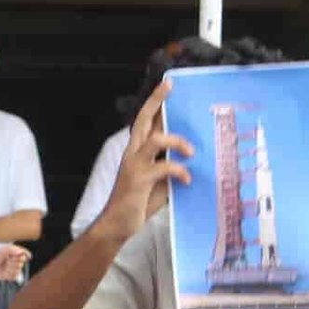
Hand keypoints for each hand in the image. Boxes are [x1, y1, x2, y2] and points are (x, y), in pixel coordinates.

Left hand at [0, 244, 29, 281]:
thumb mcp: (3, 250)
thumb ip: (13, 249)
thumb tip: (23, 253)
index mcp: (15, 253)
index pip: (24, 255)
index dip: (19, 256)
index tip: (12, 255)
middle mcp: (15, 260)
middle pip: (21, 263)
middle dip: (13, 262)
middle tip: (5, 260)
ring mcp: (13, 268)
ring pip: (18, 270)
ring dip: (10, 268)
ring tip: (3, 266)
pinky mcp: (10, 276)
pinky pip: (14, 277)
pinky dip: (9, 274)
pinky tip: (4, 272)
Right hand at [96, 81, 193, 240]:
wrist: (118, 224)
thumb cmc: (138, 203)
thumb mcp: (158, 182)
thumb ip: (169, 167)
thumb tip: (191, 159)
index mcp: (136, 151)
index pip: (145, 121)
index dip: (155, 102)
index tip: (167, 84)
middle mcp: (132, 153)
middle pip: (144, 120)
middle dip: (157, 102)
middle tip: (170, 87)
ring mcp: (134, 165)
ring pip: (156, 139)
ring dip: (177, 142)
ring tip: (190, 151)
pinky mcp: (139, 179)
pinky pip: (164, 167)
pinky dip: (179, 171)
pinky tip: (186, 180)